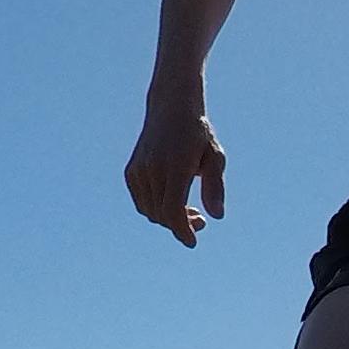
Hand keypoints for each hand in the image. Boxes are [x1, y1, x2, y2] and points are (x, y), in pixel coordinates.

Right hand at [125, 97, 226, 245]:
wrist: (171, 107)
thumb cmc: (199, 133)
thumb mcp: (215, 157)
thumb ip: (215, 187)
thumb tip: (217, 217)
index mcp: (175, 165)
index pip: (173, 209)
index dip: (182, 230)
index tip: (193, 242)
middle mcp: (153, 168)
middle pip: (162, 214)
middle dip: (180, 226)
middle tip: (201, 222)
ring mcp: (139, 169)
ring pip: (150, 211)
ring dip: (168, 219)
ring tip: (190, 213)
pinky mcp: (131, 171)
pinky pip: (142, 202)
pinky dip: (155, 210)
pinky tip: (173, 205)